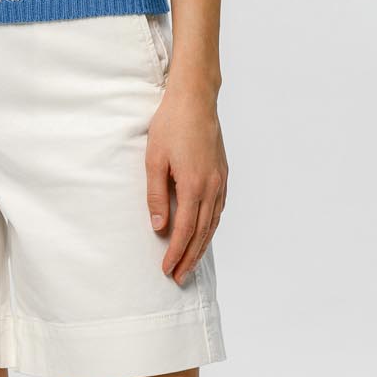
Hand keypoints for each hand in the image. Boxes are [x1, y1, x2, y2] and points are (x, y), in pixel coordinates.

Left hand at [144, 82, 226, 281]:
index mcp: (194, 186)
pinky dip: (211, 227)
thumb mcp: (154, 160)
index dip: (175, 253)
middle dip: (189, 258)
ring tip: (190, 263)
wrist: (195, 99)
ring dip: (201, 246)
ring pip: (213, 223)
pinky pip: (219, 209)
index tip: (166, 270)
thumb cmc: (170, 125)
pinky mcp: (223, 173)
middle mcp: (212, 187)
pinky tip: (204, 233)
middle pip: (201, 233)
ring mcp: (220, 180)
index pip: (184, 230)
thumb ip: (156, 195)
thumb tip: (159, 226)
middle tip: (178, 277)